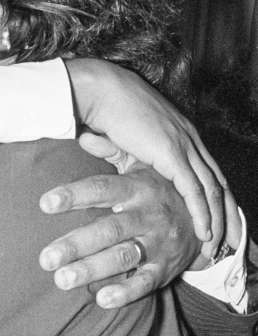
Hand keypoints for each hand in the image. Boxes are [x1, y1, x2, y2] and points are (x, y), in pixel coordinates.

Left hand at [39, 166, 201, 307]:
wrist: (205, 221)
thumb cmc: (158, 192)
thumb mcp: (141, 167)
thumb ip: (112, 151)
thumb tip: (84, 133)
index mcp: (138, 187)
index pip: (102, 189)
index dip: (74, 196)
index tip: (44, 204)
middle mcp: (148, 215)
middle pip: (108, 229)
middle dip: (76, 244)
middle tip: (45, 259)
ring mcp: (158, 243)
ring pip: (123, 257)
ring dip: (91, 269)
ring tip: (62, 280)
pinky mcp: (166, 268)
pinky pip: (145, 282)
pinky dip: (124, 292)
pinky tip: (100, 299)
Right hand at [64, 60, 226, 244]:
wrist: (102, 92)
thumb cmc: (108, 110)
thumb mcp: (128, 138)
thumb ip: (135, 156)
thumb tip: (126, 172)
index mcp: (183, 134)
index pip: (210, 171)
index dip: (217, 197)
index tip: (220, 220)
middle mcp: (190, 139)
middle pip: (219, 182)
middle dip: (229, 213)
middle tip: (233, 239)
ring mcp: (184, 145)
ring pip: (212, 189)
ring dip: (219, 219)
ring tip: (219, 244)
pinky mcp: (172, 153)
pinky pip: (194, 190)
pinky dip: (202, 213)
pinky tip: (205, 231)